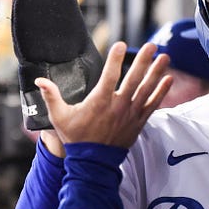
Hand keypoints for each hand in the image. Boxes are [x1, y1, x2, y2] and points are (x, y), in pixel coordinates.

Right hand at [36, 42, 171, 147]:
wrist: (93, 164)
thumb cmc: (76, 138)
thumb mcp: (59, 117)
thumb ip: (51, 96)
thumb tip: (39, 80)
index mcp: (99, 102)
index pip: (110, 75)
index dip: (115, 59)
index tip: (120, 45)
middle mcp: (118, 106)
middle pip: (134, 79)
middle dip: (143, 60)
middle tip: (151, 45)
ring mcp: (131, 114)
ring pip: (147, 89)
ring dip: (157, 72)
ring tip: (165, 57)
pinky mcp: (138, 122)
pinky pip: (153, 104)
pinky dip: (162, 92)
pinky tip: (169, 79)